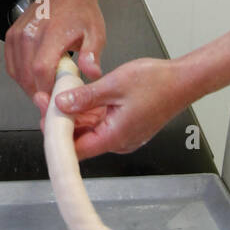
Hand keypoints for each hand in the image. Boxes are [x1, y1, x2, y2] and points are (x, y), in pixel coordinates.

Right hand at [4, 0, 104, 113]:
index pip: (41, 71)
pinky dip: (19, 75)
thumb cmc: (81, 9)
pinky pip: (11, 64)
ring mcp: (18, 34)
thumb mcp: (95, 33)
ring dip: (28, 86)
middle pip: (26, 76)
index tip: (56, 100)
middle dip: (39, 93)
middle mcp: (30, 34)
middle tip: (52, 99)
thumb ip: (92, 55)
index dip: (46, 90)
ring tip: (45, 88)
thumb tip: (92, 74)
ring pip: (17, 73)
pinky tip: (32, 77)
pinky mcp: (12, 34)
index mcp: (50, 34)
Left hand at [51, 57, 185, 159]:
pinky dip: (88, 111)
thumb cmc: (158, 83)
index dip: (57, 137)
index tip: (45, 120)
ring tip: (58, 94)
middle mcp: (118, 140)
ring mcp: (122, 133)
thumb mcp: (114, 85)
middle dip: (62, 121)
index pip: (77, 149)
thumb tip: (62, 105)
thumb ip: (85, 97)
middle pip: (81, 139)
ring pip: (90, 129)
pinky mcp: (126, 124)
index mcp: (115, 136)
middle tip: (47, 100)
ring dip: (74, 114)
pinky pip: (101, 122)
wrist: (184, 80)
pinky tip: (77, 96)